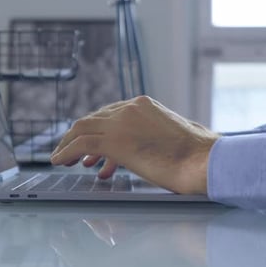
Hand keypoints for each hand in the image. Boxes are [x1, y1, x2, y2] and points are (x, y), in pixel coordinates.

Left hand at [50, 96, 219, 193]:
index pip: (110, 113)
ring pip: (82, 128)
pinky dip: (66, 151)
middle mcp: (130, 108)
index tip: (92, 146)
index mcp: (144, 105)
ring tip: (62, 158)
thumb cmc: (199, 154)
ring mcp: (122, 122)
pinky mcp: (116, 141)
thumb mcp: (175, 134)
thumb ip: (156, 134)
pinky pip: (81, 143)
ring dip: (68, 143)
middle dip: (80, 136)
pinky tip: (59, 161)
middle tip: (73, 152)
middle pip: (94, 118)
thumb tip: (150, 146)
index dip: (97, 129)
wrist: (205, 161)